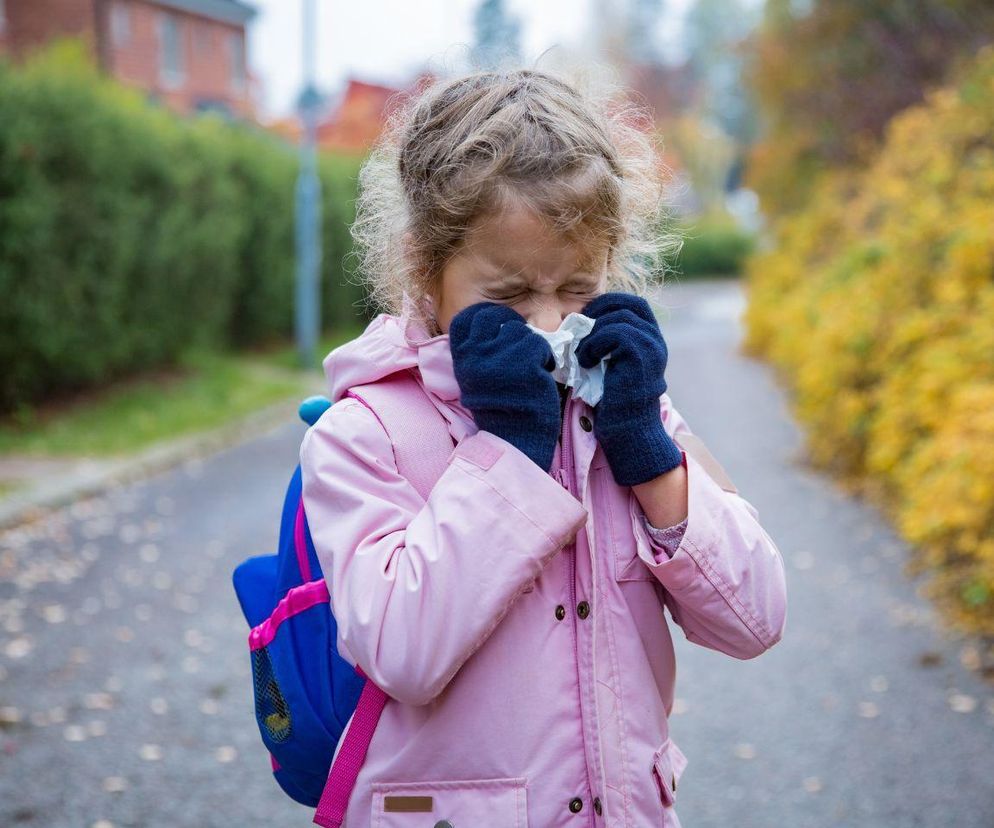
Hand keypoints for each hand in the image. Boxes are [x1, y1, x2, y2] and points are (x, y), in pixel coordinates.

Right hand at [449, 301, 561, 471]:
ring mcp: (499, 358)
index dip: (487, 316)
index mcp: (462, 357)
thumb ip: (479, 350)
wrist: (513, 439)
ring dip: (531, 347)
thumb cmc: (498, 407)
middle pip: (496, 317)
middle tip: (520, 346)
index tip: (499, 329)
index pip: (468, 318)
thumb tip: (498, 325)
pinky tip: (541, 375)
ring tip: (529, 369)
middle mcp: (476, 354)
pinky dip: (546, 359)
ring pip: (522, 331)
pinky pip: (540, 345)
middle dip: (511, 327)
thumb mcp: (475, 377)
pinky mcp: (524, 364)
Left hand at [576, 292, 682, 485]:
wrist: (627, 431)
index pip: (632, 302)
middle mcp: (655, 339)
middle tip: (580, 335)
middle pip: (624, 304)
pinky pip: (614, 332)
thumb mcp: (610, 364)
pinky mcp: (641, 355)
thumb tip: (580, 319)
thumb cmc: (612, 401)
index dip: (606, 303)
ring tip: (582, 354)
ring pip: (617, 317)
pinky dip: (594, 344)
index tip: (586, 321)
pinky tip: (585, 361)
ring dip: (592, 333)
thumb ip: (607, 340)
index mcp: (650, 338)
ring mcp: (651, 346)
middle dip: (597, 314)